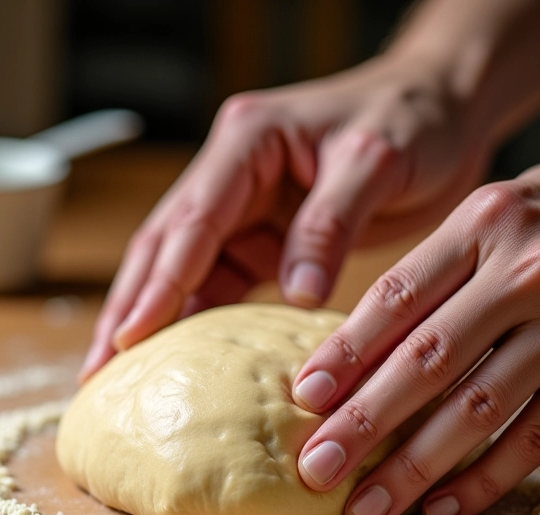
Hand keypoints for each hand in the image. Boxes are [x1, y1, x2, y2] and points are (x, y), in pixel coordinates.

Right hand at [79, 50, 490, 380]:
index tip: (130, 335)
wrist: (441, 113)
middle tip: (98, 370)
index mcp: (247, 143)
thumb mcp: (373, 161)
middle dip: (129, 309)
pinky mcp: (265, 240)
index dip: (159, 281)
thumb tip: (296, 293)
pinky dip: (199, 322)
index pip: (192, 220)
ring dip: (153, 322)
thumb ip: (329, 224)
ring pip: (185, 272)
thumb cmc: (411, 120)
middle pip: (165, 248)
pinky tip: (179, 359)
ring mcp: (245, 210)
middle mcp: (233, 176)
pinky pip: (222, 285)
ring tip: (120, 376)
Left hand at [292, 147, 539, 514]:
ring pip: (477, 409)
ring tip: (365, 507)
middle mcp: (528, 271)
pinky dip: (485, 478)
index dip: (346, 352)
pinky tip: (439, 507)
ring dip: (413, 467)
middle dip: (363, 422)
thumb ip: (434, 276)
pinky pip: (537, 437)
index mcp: (484, 223)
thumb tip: (353, 355)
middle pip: (428, 360)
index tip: (304, 398)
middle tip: (316, 469)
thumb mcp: (494, 218)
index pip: (397, 297)